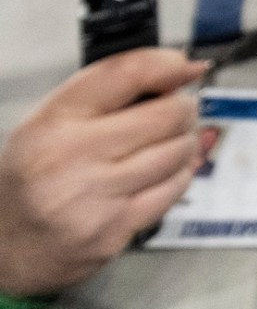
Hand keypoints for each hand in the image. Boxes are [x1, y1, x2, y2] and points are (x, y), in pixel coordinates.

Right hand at [0, 48, 207, 297]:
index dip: (169, 65)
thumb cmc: (37, 173)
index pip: (127, 73)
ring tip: (166, 144)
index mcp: (55, 121)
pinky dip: (178, 176)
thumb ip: (114, 88)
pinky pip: (173, 190)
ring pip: (177, 152)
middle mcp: (71, 157)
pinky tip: (160, 175)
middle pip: (167, 114)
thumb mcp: (56, 119)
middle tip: (176, 113)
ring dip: (184, 143)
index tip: (185, 68)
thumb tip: (187, 68)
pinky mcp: (112, 231)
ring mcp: (93, 198)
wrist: (5, 243)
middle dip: (183, 109)